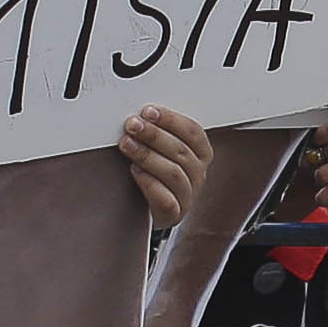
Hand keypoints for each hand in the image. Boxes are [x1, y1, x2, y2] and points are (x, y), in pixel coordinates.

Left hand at [118, 103, 211, 226]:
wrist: (145, 209)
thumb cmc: (152, 172)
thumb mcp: (158, 149)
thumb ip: (155, 133)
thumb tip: (138, 115)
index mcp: (200, 153)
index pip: (193, 131)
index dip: (171, 120)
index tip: (148, 111)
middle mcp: (198, 174)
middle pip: (181, 150)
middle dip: (154, 135)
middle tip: (132, 125)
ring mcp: (188, 196)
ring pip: (174, 173)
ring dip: (148, 156)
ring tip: (127, 145)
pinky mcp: (173, 215)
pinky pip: (166, 200)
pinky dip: (149, 183)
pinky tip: (134, 171)